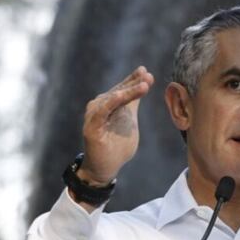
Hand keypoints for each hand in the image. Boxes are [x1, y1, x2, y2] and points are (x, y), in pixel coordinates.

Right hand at [79, 66, 153, 184]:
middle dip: (133, 82)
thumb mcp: (129, 119)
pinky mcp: (91, 127)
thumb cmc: (117, 144)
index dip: (134, 79)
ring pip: (112, 99)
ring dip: (127, 91)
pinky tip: (120, 96)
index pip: (122, 88)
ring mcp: (94, 116)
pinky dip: (111, 103)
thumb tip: (145, 81)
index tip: (147, 72)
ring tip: (144, 85)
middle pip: (118, 91)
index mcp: (109, 104)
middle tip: (148, 76)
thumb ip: (133, 103)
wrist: (106, 167)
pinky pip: (101, 112)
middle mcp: (99, 106)